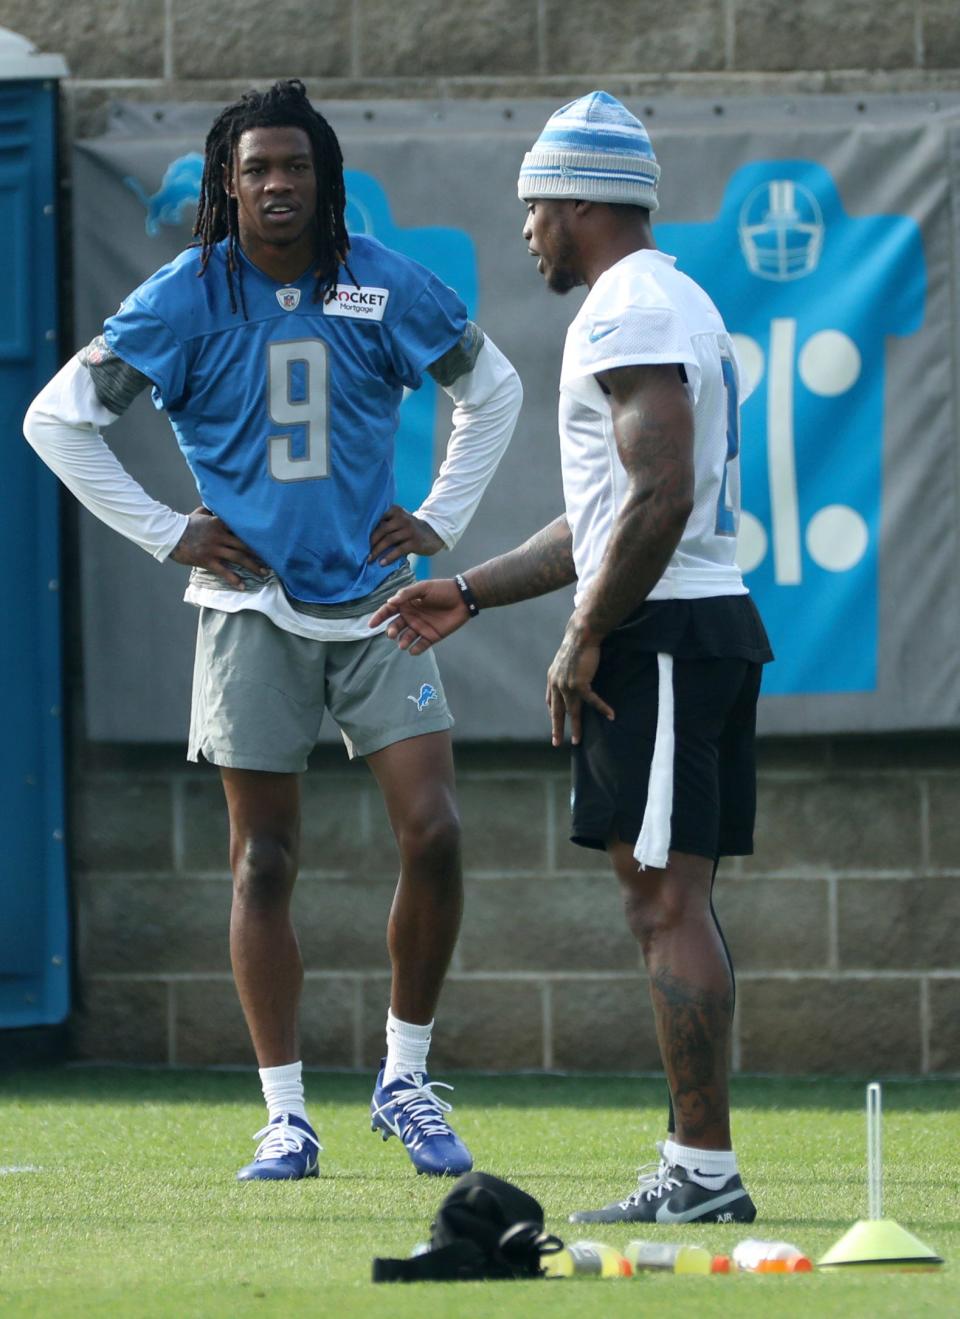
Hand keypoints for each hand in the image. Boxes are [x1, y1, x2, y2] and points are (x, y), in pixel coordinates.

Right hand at [169, 507, 268, 588]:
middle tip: (272, 560)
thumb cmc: (185, 523)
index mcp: (220, 523)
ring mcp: (214, 548)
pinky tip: (242, 586)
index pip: (242, 528)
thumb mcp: (199, 513)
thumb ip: (211, 510)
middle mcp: (220, 536)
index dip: (256, 534)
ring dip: (253, 566)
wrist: (170, 535)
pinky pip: (224, 571)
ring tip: (264, 573)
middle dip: (260, 553)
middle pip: (245, 545)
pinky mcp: (207, 560)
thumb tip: (216, 505)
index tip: (270, 539)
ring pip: (238, 558)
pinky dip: (234, 579)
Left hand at [368, 505, 444, 566]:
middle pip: (382, 530)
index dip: (368, 529)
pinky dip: (389, 557)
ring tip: (370, 559)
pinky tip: (382, 563)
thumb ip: (387, 523)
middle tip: (364, 552)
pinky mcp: (415, 542)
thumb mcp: (400, 520)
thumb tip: (366, 537)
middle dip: (371, 542)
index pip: (379, 518)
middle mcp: (403, 518)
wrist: (432, 534)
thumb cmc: (410, 529)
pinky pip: (399, 550)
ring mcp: (409, 530)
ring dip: (377, 551)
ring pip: (389, 540)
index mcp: (396, 511)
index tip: (359, 539)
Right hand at [368, 578, 468, 653]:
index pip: (389, 611)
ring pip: (406, 637)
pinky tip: (413, 649)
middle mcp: (411, 617)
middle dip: (391, 631)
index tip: (371, 625)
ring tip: (402, 644)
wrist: (462, 598)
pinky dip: (415, 649)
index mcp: (406, 604)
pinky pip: (420, 645)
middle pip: (395, 626)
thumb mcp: (423, 587)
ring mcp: (420, 627)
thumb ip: (407, 593)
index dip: (379, 617)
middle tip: (392, 634)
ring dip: (402, 641)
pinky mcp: (431, 637)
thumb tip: (390, 602)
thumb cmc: (442, 590)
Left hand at [546, 619, 613, 746]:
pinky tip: (611, 715)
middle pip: (557, 712)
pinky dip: (602, 708)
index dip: (553, 711)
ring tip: (578, 740)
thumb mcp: (566, 658)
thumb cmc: (578, 643)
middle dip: (557, 728)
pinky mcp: (580, 684)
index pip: (550, 700)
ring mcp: (567, 686)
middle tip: (556, 743)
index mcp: (552, 678)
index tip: (554, 720)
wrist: (581, 635)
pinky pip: (592, 701)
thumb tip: (572, 672)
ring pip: (572, 712)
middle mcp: (556, 684)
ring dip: (576, 727)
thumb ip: (566, 669)